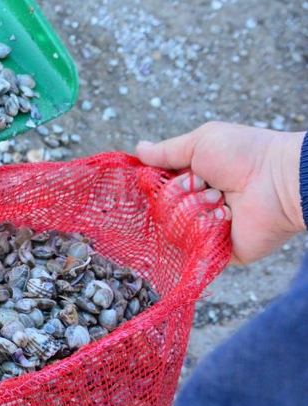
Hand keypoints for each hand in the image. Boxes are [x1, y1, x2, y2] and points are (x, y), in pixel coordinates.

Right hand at [136, 121, 305, 264]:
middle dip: (181, 194)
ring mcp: (204, 231)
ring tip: (223, 200)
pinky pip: (192, 248)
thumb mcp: (200, 141)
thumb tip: (138, 149)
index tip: (160, 177)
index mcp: (189, 182)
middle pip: (160, 211)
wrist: (279, 181)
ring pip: (173, 229)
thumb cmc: (244, 154)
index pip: (155, 191)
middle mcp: (193, 207)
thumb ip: (166, 151)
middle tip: (209, 184)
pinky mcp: (216, 252)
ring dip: (197, 209)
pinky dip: (207, 228)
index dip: (156, 185)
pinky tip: (226, 217)